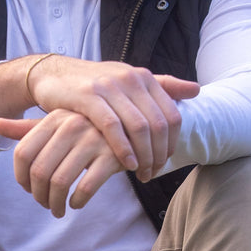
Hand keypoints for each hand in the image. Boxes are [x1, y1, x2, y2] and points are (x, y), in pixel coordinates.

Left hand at [0, 110, 124, 217]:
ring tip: (59, 210)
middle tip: (45, 205)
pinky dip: (77, 201)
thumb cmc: (89, 130)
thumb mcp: (60, 125)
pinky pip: (86, 188)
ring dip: (56, 204)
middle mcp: (72, 125)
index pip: (23, 153)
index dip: (21, 178)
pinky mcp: (113, 156)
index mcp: (55, 118)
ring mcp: (93, 140)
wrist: (134, 129)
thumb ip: (29, 129)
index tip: (28, 190)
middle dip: (39, 196)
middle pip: (39, 172)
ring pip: (60, 182)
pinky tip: (77, 203)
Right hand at [25, 56, 199, 181]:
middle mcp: (130, 78)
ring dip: (144, 157)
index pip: (172, 116)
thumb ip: (163, 86)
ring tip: (140, 174)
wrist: (54, 75)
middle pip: (158, 125)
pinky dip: (123, 149)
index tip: (163, 162)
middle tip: (152, 174)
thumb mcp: (130, 82)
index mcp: (144, 77)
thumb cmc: (95, 85)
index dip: (172, 144)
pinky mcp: (89, 97)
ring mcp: (109, 86)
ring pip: (139, 128)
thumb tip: (196, 91)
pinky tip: (126, 165)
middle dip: (158, 155)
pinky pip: (113, 127)